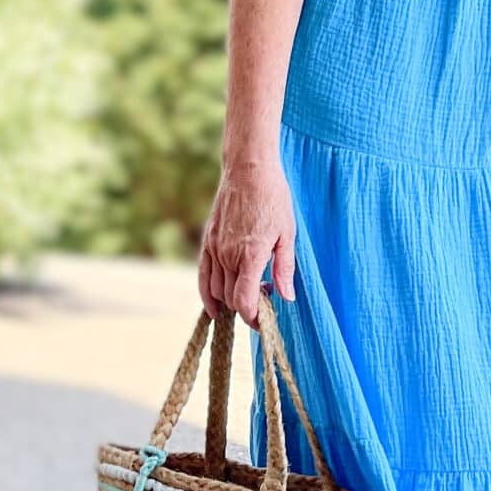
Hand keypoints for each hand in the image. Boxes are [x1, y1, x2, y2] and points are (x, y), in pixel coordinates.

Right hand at [198, 164, 295, 325]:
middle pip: (230, 299)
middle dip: (247, 308)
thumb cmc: (274, 198)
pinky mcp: (207, 241)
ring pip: (215, 290)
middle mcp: (227, 255)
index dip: (253, 318)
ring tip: (250, 294)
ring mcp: (214, 248)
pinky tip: (214, 306)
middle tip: (266, 300)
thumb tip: (287, 298)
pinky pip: (202, 274)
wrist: (248, 169)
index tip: (264, 321)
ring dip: (230, 301)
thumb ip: (285, 268)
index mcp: (250, 255)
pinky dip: (206, 293)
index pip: (244, 301)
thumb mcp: (288, 234)